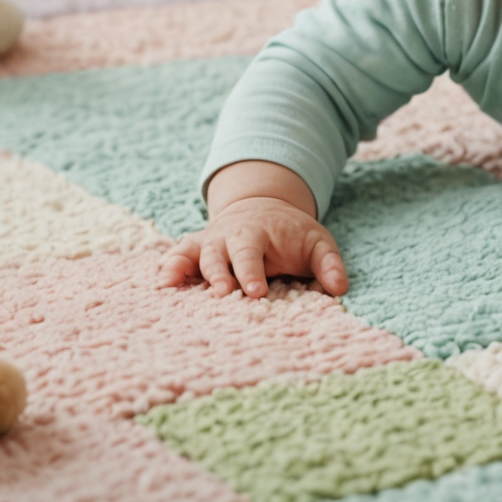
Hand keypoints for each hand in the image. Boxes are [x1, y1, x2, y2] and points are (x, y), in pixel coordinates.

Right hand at [158, 161, 345, 297]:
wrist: (263, 207)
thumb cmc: (292, 234)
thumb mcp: (317, 242)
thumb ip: (329, 263)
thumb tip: (340, 288)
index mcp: (257, 233)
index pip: (252, 253)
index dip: (252, 271)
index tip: (255, 291)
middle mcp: (228, 236)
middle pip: (218, 254)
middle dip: (219, 274)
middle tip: (222, 293)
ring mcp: (209, 242)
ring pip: (194, 253)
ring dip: (184, 269)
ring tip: (171, 286)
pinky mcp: (196, 250)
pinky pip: (178, 255)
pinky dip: (169, 266)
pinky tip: (161, 283)